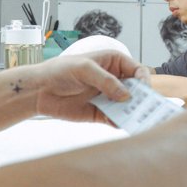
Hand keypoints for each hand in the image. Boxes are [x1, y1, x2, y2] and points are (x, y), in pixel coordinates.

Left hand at [32, 51, 149, 122]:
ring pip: (128, 106)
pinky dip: (120, 122)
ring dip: (134, 113)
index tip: (143, 91)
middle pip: (137, 90)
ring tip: (138, 120)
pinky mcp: (101, 114)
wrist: (39, 91)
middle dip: (143, 99)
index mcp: (114, 63)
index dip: (144, 80)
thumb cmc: (60, 71)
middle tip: (147, 109)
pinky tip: (120, 124)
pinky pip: (116, 119)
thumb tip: (127, 96)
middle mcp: (114, 80)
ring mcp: (108, 98)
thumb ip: (106, 81)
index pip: (138, 71)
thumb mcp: (84, 69)